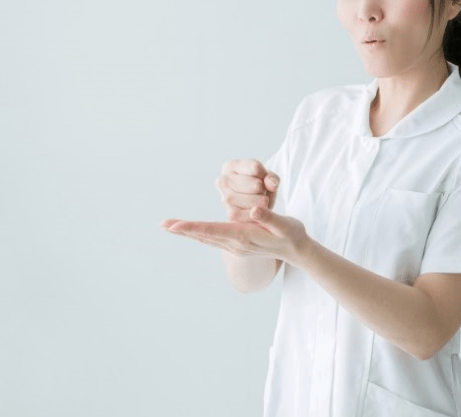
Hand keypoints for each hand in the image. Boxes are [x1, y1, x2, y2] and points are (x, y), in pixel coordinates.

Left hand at [159, 206, 310, 264]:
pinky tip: (190, 231)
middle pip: (203, 236)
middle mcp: (235, 244)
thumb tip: (254, 210)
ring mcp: (235, 246)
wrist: (298, 251)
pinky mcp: (237, 245)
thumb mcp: (285, 224)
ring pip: (206, 239)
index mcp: (243, 236)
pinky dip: (199, 234)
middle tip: (162, 224)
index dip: (192, 227)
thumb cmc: (292, 234)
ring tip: (170, 226)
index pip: (212, 231)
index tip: (174, 225)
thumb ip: (270, 217)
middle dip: (183, 230)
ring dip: (187, 233)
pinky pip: (212, 239)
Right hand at [214, 159, 280, 221]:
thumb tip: (272, 186)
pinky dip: (259, 213)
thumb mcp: (268, 177)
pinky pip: (252, 215)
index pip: (255, 167)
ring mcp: (224, 199)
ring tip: (260, 200)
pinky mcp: (231, 215)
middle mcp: (223, 181)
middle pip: (256, 185)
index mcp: (230, 166)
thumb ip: (272, 178)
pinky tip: (256, 209)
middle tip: (261, 192)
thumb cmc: (260, 186)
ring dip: (263, 202)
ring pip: (254, 201)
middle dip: (264, 190)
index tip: (262, 178)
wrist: (254, 205)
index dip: (265, 175)